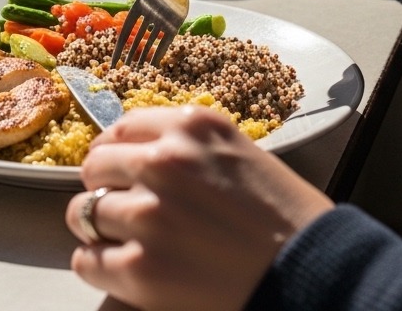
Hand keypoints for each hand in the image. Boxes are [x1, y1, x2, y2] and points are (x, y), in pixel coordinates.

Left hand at [66, 106, 332, 310]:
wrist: (317, 274)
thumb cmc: (287, 220)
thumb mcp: (239, 154)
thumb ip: (188, 147)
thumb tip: (136, 154)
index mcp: (191, 127)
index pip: (121, 128)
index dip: (116, 153)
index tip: (118, 169)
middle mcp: (166, 161)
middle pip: (96, 165)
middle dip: (103, 187)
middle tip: (119, 208)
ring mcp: (151, 214)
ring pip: (83, 212)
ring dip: (98, 228)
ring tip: (120, 242)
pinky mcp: (143, 269)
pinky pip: (88, 261)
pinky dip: (97, 267)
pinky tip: (120, 270)